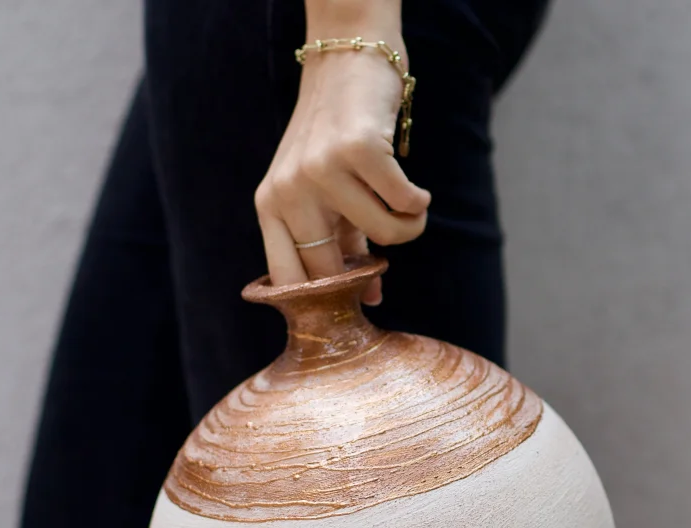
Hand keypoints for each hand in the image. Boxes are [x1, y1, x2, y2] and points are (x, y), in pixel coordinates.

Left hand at [254, 37, 430, 299]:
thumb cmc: (337, 138)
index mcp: (271, 206)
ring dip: (409, 228)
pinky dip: (419, 204)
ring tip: (411, 209)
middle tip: (390, 247)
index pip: (288, 280)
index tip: (353, 303)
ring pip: (385, 236)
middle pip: (334, 272)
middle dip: (371, 274)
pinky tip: (418, 193)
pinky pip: (406, 204)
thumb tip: (371, 299)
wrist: (345, 62)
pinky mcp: (358, 150)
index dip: (323, 302)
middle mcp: (289, 191)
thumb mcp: (325, 195)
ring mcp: (321, 170)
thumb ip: (342, 245)